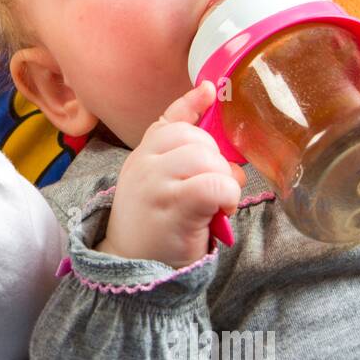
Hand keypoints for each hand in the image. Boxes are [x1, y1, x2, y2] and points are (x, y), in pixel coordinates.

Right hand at [99, 81, 246, 268]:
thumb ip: (180, 155)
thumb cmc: (155, 227)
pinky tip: (220, 211)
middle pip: (197, 139)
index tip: (209, 92)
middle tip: (214, 191)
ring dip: (224, 182)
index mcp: (142, 155)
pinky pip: (215, 184)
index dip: (192, 105)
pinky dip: (227, 196)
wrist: (131, 268)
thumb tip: (222, 130)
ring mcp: (156, 182)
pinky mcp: (174, 204)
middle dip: (217, 163)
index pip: (170, 121)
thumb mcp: (157, 184)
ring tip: (216, 205)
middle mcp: (144, 163)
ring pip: (209, 160)